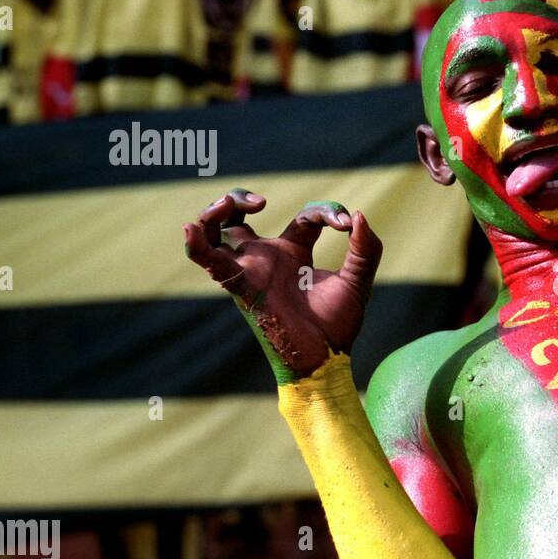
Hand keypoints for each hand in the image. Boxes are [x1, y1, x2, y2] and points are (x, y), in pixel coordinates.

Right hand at [183, 189, 382, 381]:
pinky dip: (196, 245)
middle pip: (234, 218)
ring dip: (212, 213)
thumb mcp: (357, 282)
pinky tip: (191, 229)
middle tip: (260, 202)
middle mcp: (266, 258)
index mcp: (294, 252)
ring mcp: (251, 270)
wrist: (325, 360)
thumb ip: (366, 251)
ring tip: (228, 204)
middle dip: (238, 198)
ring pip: (214, 233)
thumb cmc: (336, 326)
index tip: (344, 223)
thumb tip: (358, 217)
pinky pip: (209, 263)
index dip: (325, 211)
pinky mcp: (242, 286)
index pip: (305, 217)